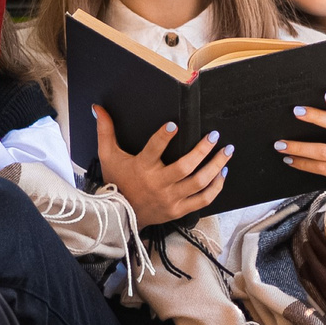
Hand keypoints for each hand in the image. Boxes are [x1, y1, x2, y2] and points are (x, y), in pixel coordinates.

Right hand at [97, 106, 229, 225]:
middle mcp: (158, 184)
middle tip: (214, 135)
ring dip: (216, 166)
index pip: (153, 150)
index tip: (174, 124)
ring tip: (227, 151)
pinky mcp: (179, 210)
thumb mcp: (108, 156)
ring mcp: (170, 198)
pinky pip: (203, 200)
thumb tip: (98, 108)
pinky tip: (222, 173)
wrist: (120, 216)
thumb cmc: (116, 182)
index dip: (163, 137)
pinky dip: (216, 187)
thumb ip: (105, 131)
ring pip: (199, 182)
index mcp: (142, 168)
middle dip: (203, 150)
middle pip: (185, 167)